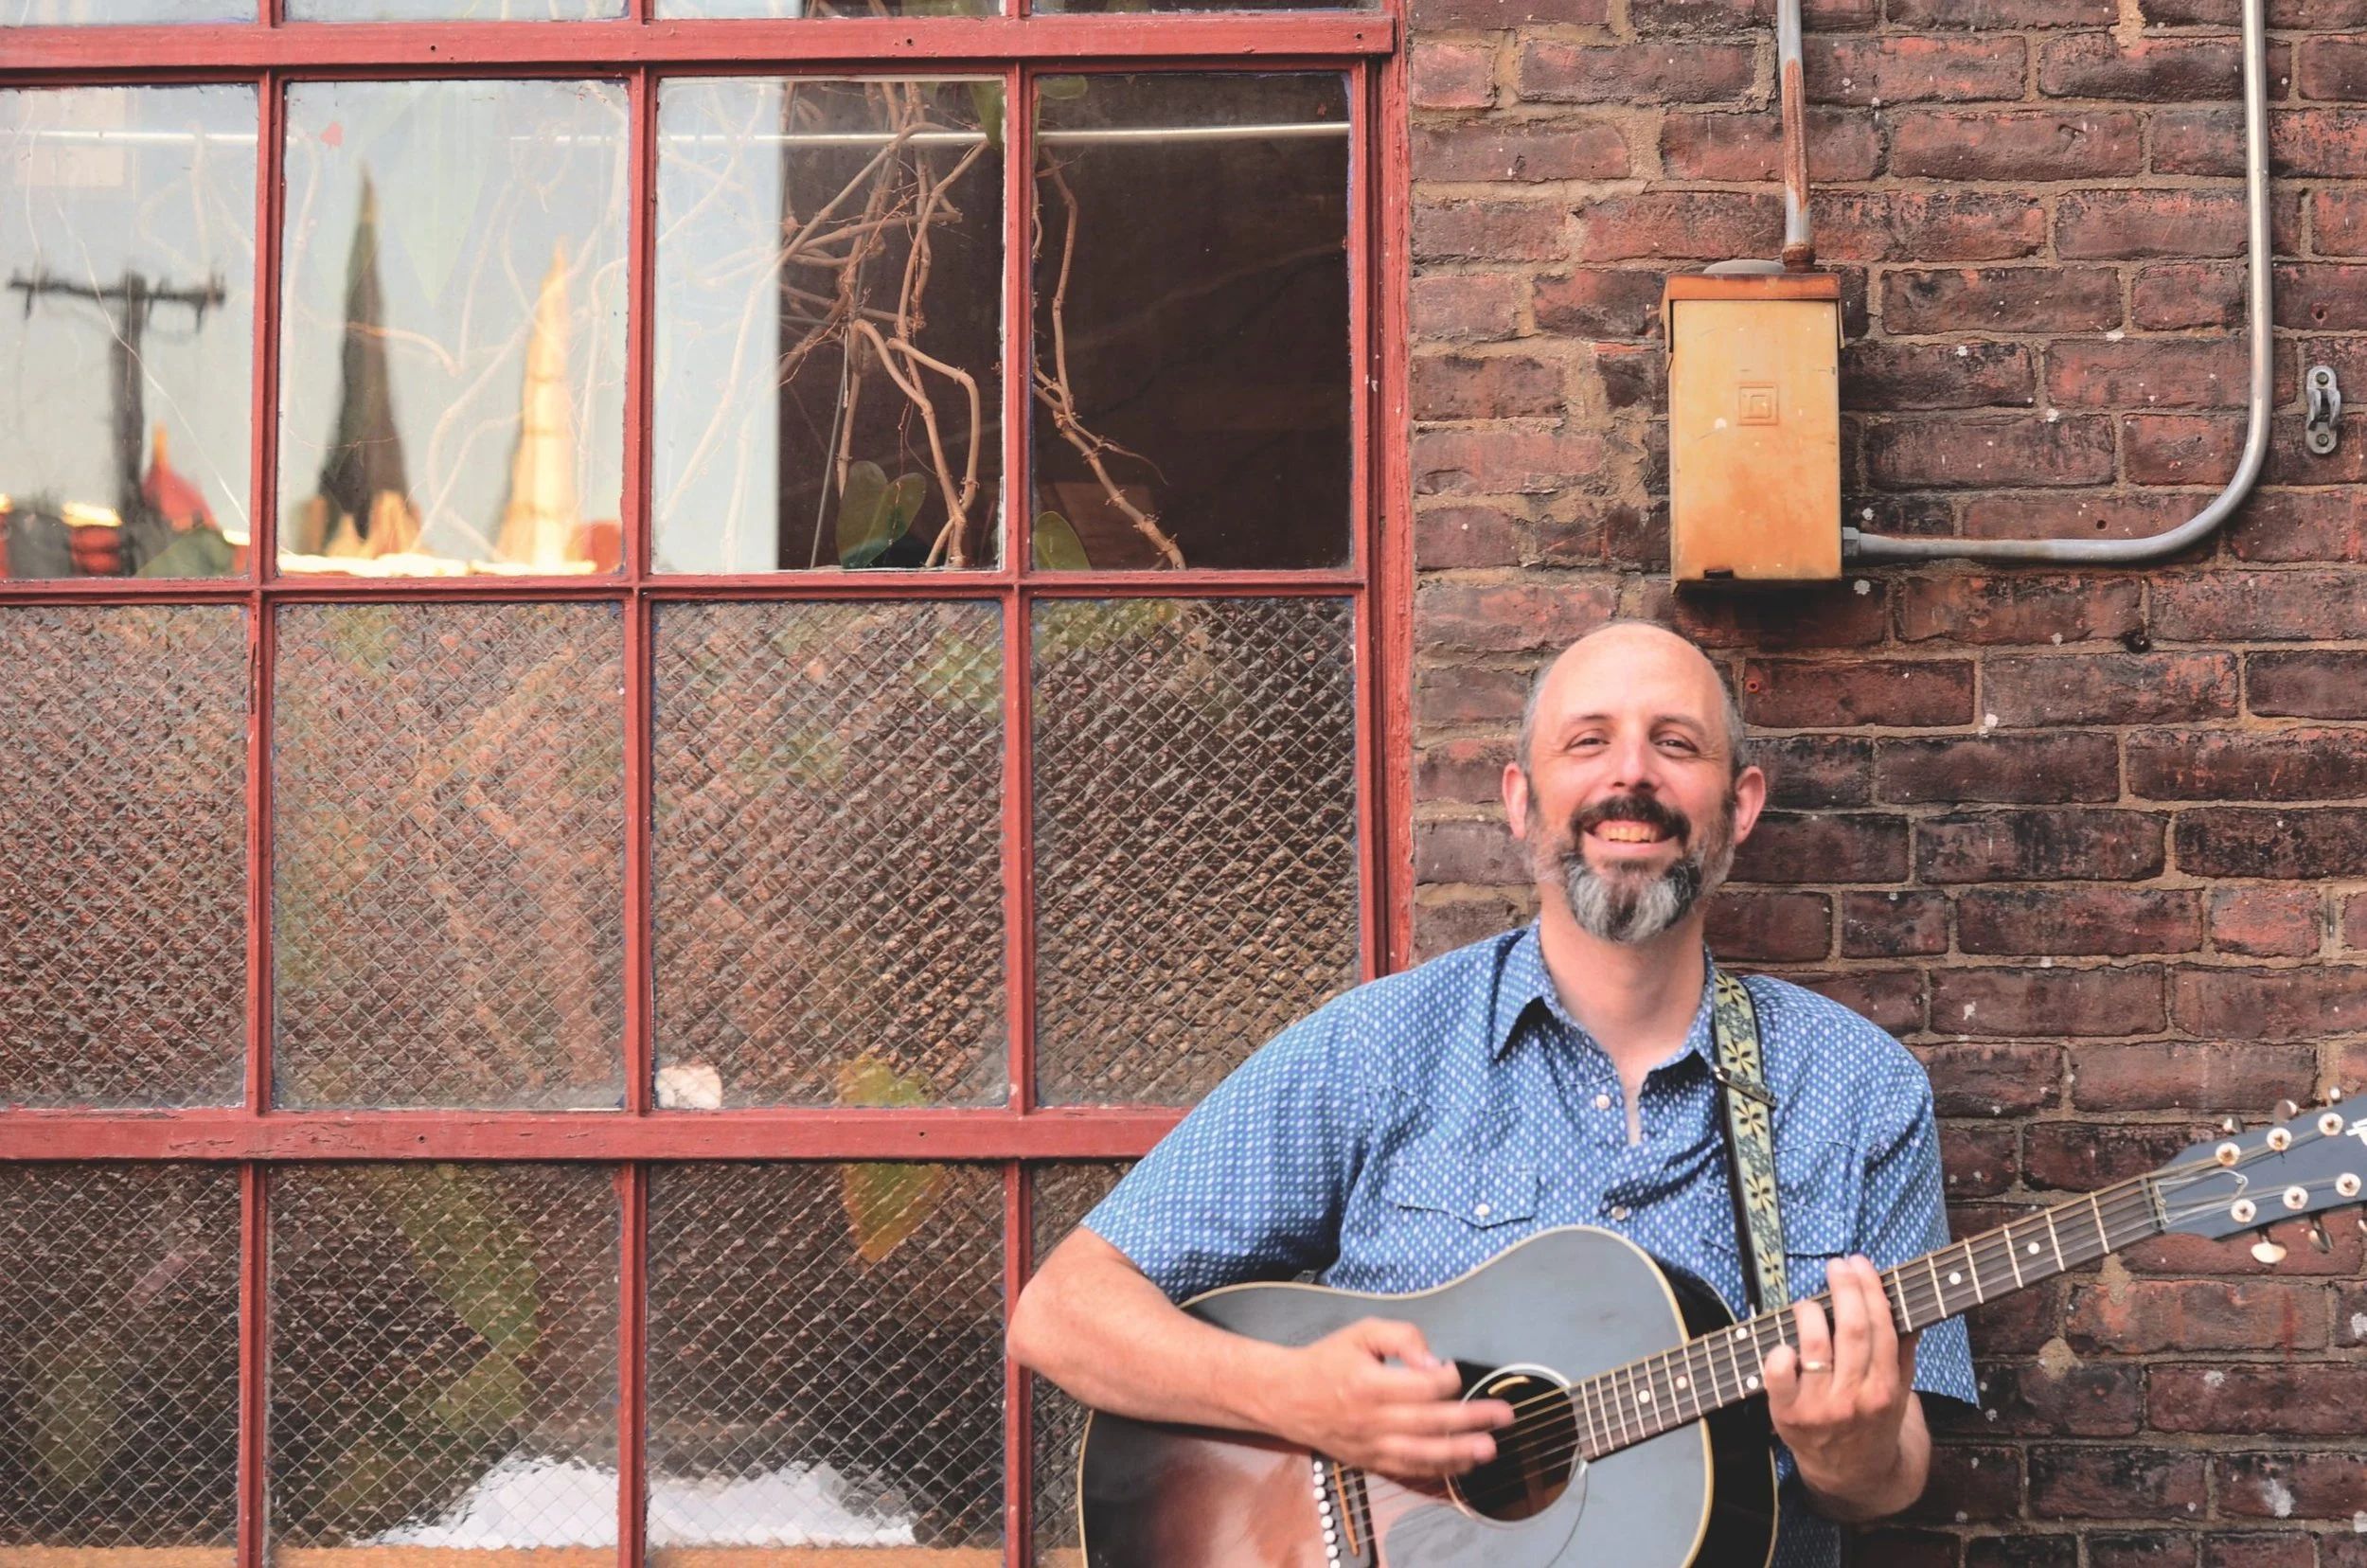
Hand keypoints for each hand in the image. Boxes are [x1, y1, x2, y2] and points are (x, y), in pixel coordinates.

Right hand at [1258, 1317, 1511, 1480]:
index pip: (1423, 1387)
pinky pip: (1409, 1470)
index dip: (1448, 1378)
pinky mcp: (1370, 1462)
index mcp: (1370, 1383)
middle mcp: (1372, 1419)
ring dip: (1460, 1453)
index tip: (1455, 1370)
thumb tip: (1435, 1361)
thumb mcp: (1360, 1332)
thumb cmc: (1327, 1360)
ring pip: (1423, 1454)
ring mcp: (1371, 1445)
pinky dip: (1437, 1470)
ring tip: (1490, 1449)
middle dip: (1471, 1420)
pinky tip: (1463, 1466)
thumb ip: (1401, 1337)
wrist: (1286, 1397)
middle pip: (1431, 1422)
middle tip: (1505, 1417)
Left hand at [1763, 1256, 1924, 1519]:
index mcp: (1887, 1388)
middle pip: (1851, 1329)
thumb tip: (1908, 1304)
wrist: (1855, 1476)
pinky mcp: (1788, 1416)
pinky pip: (1777, 1376)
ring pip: (1815, 1345)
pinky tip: (1783, 1343)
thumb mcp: (1899, 1391)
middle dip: (1844, 1288)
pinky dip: (1777, 1353)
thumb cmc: (1876, 1423)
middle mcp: (1856, 1397)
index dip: (1869, 1289)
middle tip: (1836, 1265)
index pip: (1881, 1327)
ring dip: (1810, 1313)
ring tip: (1807, 1303)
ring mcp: (1821, 1408)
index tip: (1860, 1263)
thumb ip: (1903, 1349)